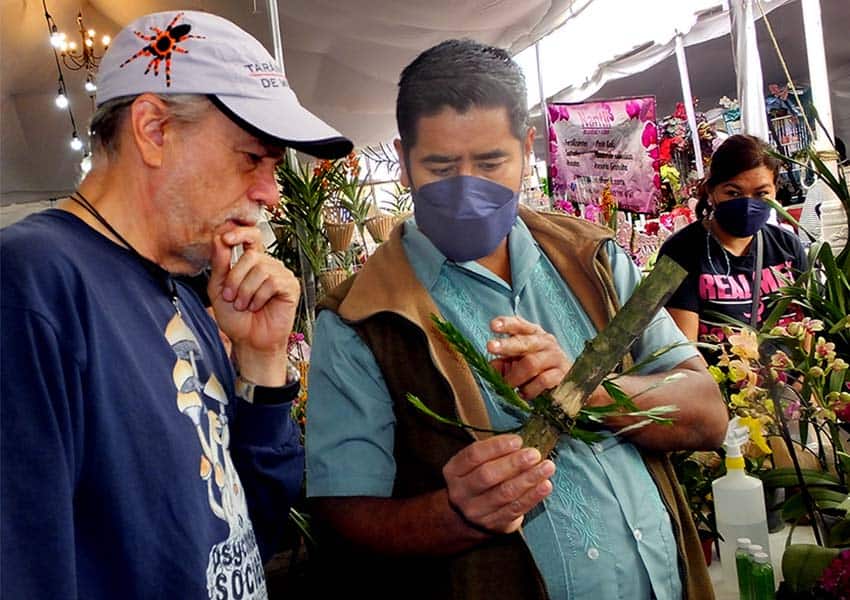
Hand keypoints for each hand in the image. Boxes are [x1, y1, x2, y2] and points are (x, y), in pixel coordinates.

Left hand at [207, 224, 299, 383]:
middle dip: (235, 278)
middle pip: (251, 255)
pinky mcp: (291, 286)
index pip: (250, 236)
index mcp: (251, 262)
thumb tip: (220, 238)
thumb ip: (219, 264)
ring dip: (246, 291)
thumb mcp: (218, 289)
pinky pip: (272, 282)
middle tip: (232, 298)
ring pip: (261, 269)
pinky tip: (258, 306)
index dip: (240, 232)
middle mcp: (268, 265)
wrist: (249, 341)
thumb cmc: (236, 318)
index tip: (226, 238)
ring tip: (245, 305)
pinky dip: (259, 297)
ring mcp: (281, 274)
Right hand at [442, 434, 554, 534]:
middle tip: (534, 454)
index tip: (517, 440)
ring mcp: (476, 511)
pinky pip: (516, 508)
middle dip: (514, 463)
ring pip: (505, 493)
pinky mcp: (494, 523)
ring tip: (546, 467)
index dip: (496, 447)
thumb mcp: (475, 464)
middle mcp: (461, 492)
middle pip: (488, 475)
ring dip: (529, 479)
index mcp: (454, 471)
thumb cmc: (477, 480)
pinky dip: (533, 496)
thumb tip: (522, 443)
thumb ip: (493, 453)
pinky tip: (545, 485)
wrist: (469, 515)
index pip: (473, 455)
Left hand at [487, 315, 569, 398]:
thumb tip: (490, 366)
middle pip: (524, 341)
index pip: (520, 325)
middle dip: (506, 344)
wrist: (566, 386)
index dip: (507, 324)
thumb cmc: (537, 371)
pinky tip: (523, 393)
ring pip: (531, 363)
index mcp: (533, 334)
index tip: (493, 325)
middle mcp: (545, 342)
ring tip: (508, 385)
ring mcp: (555, 357)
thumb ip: (503, 363)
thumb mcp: (517, 364)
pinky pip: (542, 381)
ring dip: (515, 376)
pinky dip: (529, 389)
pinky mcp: (562, 375)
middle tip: (490, 347)